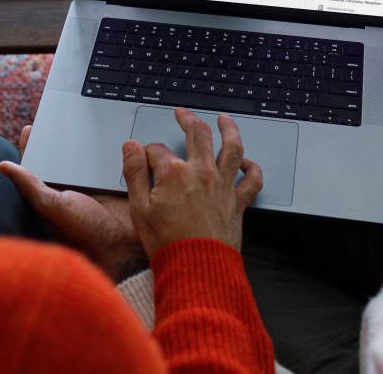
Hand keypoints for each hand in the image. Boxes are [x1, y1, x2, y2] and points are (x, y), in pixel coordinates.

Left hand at [0, 126, 147, 282]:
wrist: (123, 249)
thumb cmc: (84, 233)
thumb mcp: (53, 206)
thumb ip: (30, 186)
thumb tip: (2, 166)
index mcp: (51, 195)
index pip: (36, 166)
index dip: (31, 147)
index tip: (29, 128)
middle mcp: (70, 191)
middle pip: (60, 159)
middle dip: (57, 140)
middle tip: (55, 119)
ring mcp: (92, 187)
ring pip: (84, 159)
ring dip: (84, 143)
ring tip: (81, 123)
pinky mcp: (112, 185)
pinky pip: (107, 164)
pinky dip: (108, 152)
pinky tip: (110, 137)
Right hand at [123, 108, 261, 257]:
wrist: (197, 270)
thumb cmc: (167, 243)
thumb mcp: (139, 208)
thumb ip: (134, 173)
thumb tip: (130, 147)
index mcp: (174, 173)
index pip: (157, 150)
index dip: (147, 153)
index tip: (142, 159)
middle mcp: (202, 172)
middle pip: (198, 134)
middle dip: (188, 119)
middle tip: (182, 113)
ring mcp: (223, 185)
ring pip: (232, 147)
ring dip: (229, 129)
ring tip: (225, 119)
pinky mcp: (237, 202)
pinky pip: (252, 180)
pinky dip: (252, 168)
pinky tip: (247, 162)